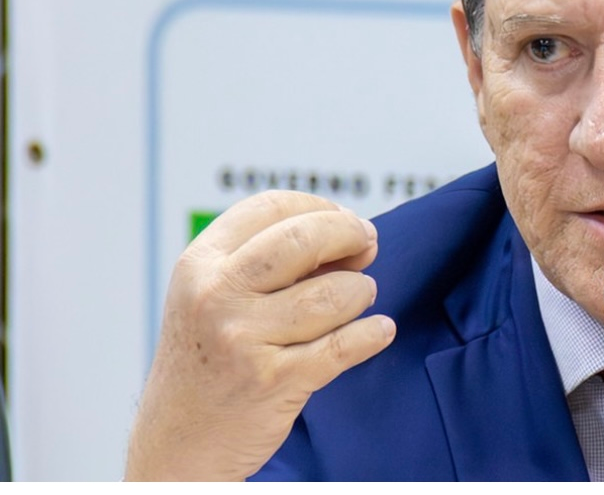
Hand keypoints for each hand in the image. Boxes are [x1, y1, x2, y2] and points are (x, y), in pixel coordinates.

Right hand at [125, 191, 396, 480]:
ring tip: (359, 298)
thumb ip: (268, 259)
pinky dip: (372, 333)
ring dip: (361, 292)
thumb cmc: (210, 357)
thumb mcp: (214, 295)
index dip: (321, 207)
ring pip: (333, 294)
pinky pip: (344, 345)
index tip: (345, 222)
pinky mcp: (273, 381)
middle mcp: (216, 295)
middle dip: (351, 234)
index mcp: (199, 263)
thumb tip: (352, 233)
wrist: (179, 441)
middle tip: (368, 247)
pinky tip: (379, 330)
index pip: (272, 206)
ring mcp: (243, 339)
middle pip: (305, 238)